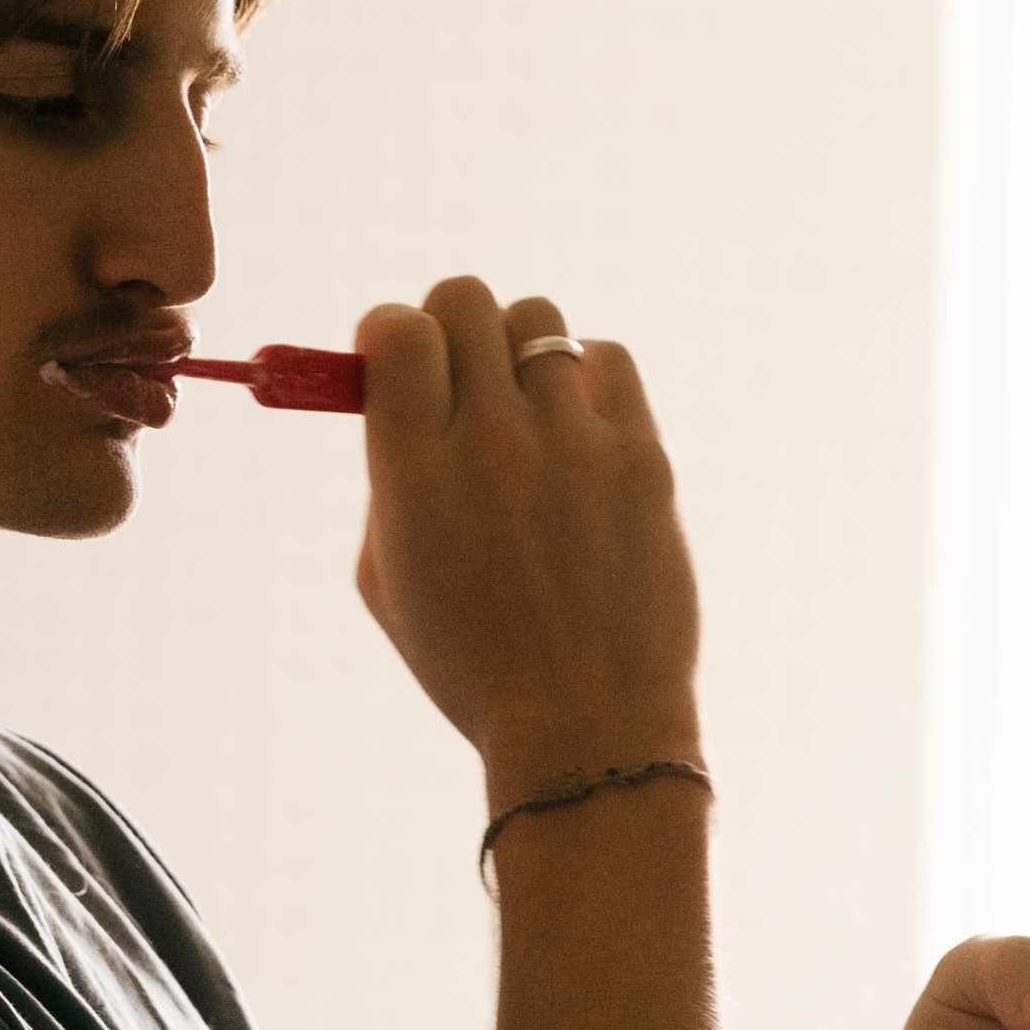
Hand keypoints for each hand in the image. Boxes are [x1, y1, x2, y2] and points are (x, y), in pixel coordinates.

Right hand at [350, 277, 700, 787]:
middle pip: (464, 301)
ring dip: (519, 351)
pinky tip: (578, 428)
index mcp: (412, 474)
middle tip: (459, 376)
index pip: (396, 330)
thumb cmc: (474, 665)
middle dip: (451, 327)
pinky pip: (608, 359)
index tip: (398, 360)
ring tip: (525, 409)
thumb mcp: (389, 580)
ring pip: (538, 320)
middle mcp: (489, 443)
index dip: (391, 332)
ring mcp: (572, 444)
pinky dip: (585, 378)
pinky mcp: (642, 456)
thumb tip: (397, 392)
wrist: (585, 727)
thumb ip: (387, 478)